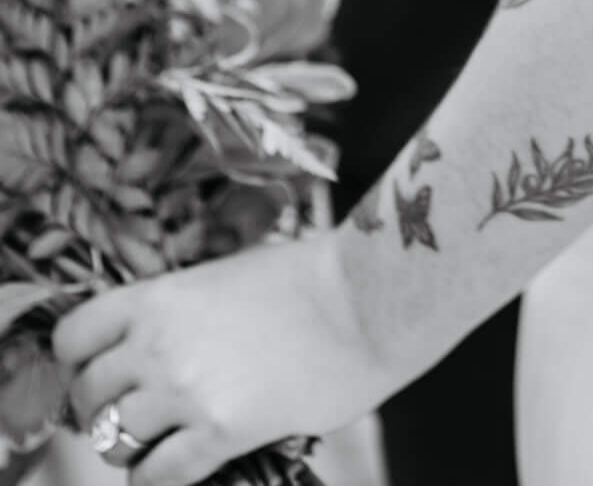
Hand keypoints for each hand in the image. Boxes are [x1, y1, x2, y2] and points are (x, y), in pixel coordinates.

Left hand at [55, 235, 384, 485]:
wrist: (367, 299)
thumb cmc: (312, 279)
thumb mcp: (229, 277)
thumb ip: (184, 311)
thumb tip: (159, 345)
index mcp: (160, 295)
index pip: (74, 337)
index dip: (80, 361)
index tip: (101, 370)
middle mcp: (158, 343)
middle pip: (89, 395)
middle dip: (101, 411)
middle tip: (130, 415)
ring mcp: (185, 389)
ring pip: (113, 440)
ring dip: (129, 448)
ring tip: (156, 445)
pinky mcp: (219, 432)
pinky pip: (156, 477)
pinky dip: (156, 480)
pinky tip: (177, 470)